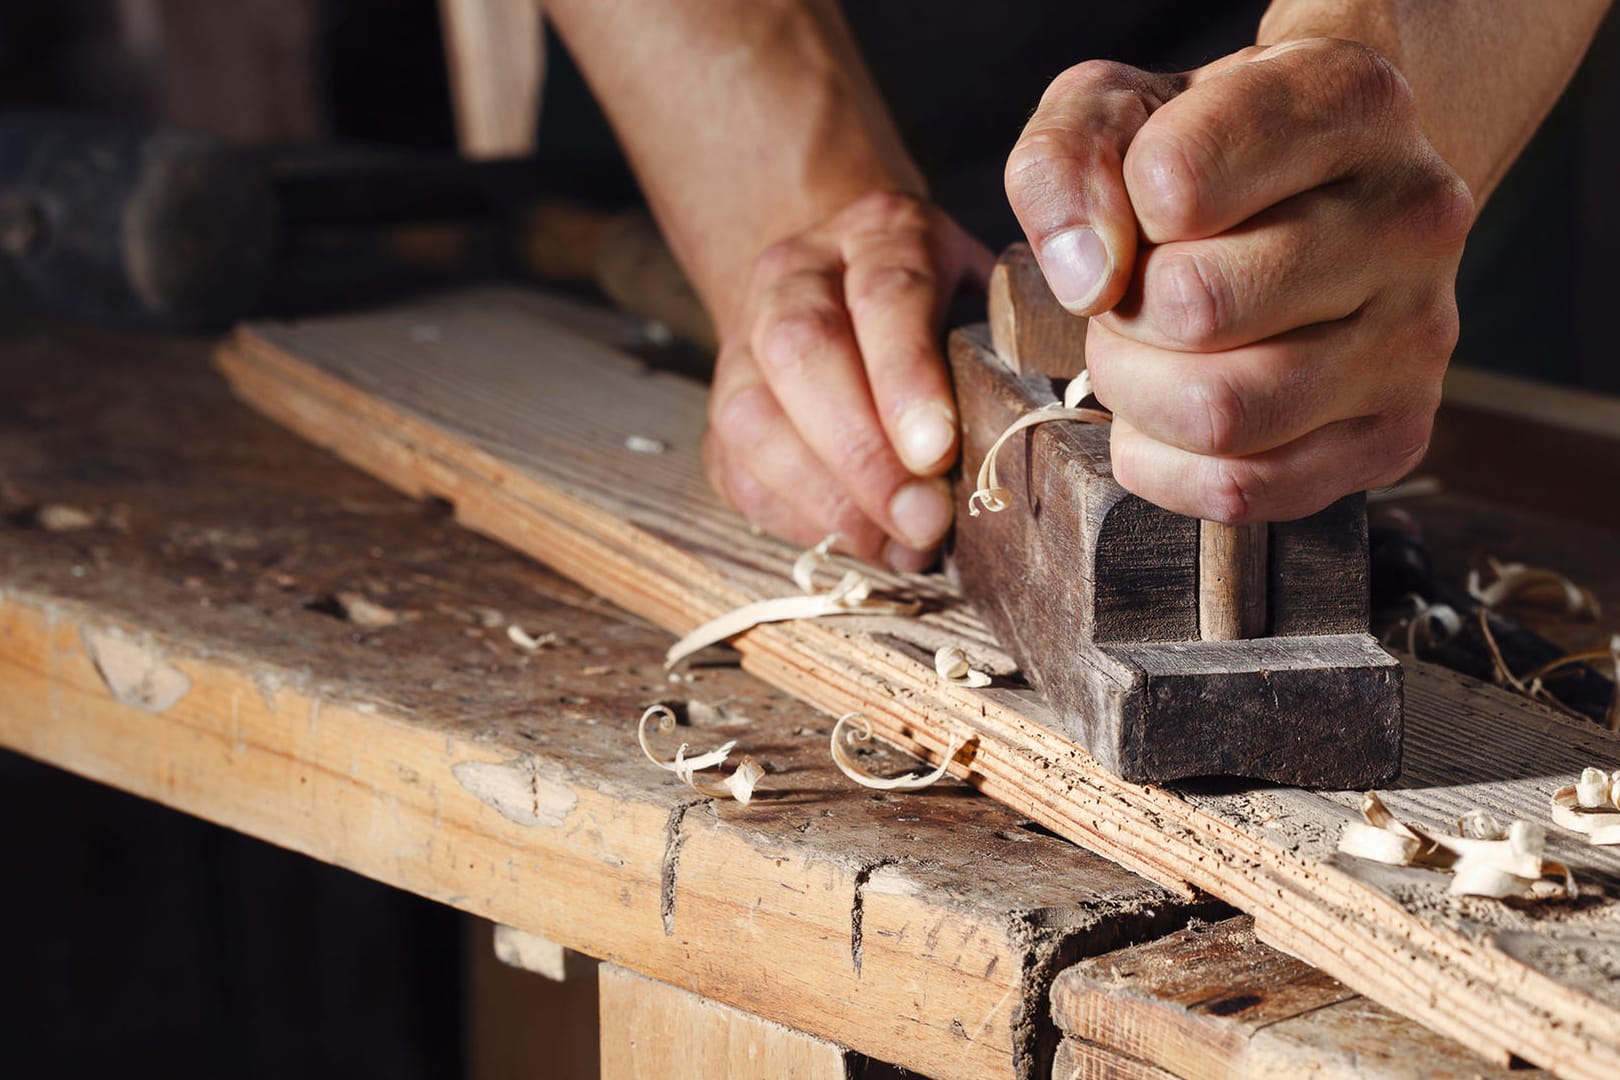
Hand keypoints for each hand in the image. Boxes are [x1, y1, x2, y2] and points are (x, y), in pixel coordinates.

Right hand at [702, 192, 992, 568]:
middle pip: (801, 351)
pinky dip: (799, 518)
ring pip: (752, 417)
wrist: (847, 282)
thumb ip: (1005, 347)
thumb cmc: (944, 309)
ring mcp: (744, 339)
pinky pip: (738, 470)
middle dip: (862, 451)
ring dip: (828, 497)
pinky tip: (861, 541)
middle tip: (923, 520)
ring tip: (898, 544)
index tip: (938, 452)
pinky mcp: (721, 405)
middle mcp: (796, 274)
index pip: (884, 295)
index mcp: (878, 234)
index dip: (906, 377)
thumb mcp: (987, 297)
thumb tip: (1027, 432)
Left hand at [1005, 38, 1474, 521]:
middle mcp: (1411, 214)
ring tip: (1149, 352)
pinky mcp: (1396, 433)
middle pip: (1195, 309)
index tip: (1143, 209)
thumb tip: (1089, 279)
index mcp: (1350, 102)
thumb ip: (1064, 165)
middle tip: (1134, 296)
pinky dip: (1166, 465)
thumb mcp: (1111, 112)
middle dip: (1122, 314)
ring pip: (1219, 413)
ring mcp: (1418, 332)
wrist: (1308, 191)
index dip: (1119, 209)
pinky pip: (1243, 490)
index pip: (1173, 183)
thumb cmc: (1200, 151)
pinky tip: (1166, 415)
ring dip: (1138, 393)